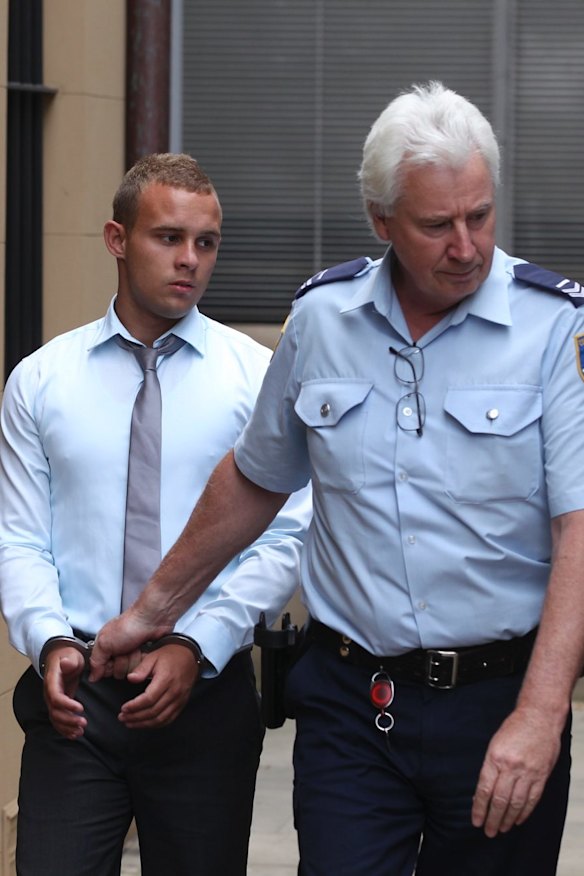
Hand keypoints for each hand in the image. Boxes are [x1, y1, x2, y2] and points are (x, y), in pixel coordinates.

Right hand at [43, 646, 86, 739]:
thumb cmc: (67, 655)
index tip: (80, 708)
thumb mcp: (71, 654)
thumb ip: (69, 661)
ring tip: (80, 732)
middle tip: (83, 723)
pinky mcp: (57, 704)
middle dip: (69, 720)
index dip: (67, 705)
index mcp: (52, 681)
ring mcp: (52, 700)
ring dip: (67, 727)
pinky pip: (58, 720)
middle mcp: (49, 693)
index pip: (56, 697)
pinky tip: (74, 734)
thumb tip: (65, 664)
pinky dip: (65, 729)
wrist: (61, 657)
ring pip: (56, 718)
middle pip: (55, 711)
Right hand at [88, 606, 171, 681]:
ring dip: (133, 659)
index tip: (112, 657)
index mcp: (106, 647)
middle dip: (122, 662)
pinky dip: (144, 660)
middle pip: (118, 673)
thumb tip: (93, 676)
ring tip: (135, 647)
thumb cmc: (130, 623)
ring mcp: (134, 655)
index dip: (108, 667)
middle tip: (124, 649)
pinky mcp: (146, 658)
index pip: (103, 671)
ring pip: (131, 672)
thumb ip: (95, 661)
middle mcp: (120, 652)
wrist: (153, 619)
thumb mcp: (104, 642)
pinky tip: (145, 650)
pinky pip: (144, 669)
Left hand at [116, 644, 200, 728]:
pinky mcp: (181, 704)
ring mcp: (179, 699)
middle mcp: (174, 692)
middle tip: (122, 718)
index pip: (149, 699)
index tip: (123, 708)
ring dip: (143, 724)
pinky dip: (155, 724)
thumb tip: (130, 678)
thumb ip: (141, 668)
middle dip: (135, 717)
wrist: (189, 656)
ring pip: (160, 719)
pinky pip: (168, 719)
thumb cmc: (170, 656)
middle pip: (153, 711)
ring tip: (130, 723)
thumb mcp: (153, 656)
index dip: (134, 706)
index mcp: (166, 679)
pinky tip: (145, 724)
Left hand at [471, 705, 561, 836]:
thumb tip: (483, 791)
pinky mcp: (541, 775)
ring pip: (516, 803)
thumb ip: (490, 767)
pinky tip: (518, 820)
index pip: (484, 789)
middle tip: (488, 831)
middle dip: (493, 818)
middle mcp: (511, 767)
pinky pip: (532, 799)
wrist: (539, 718)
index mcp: (495, 758)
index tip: (476, 820)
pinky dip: (525, 812)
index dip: (479, 807)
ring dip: (508, 819)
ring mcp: (528, 772)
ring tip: (502, 829)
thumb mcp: (494, 744)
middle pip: (500, 800)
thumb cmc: (514, 728)